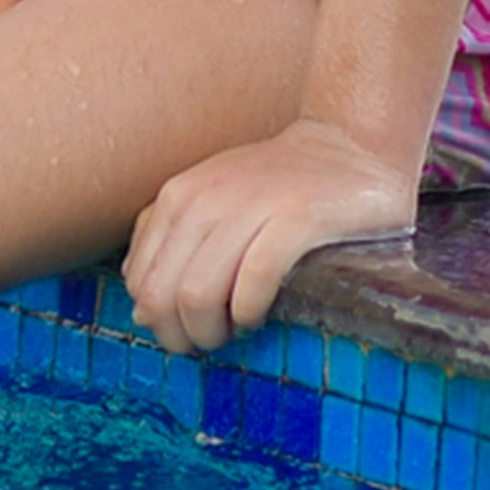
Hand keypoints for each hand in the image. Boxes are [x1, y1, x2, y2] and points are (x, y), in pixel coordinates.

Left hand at [121, 118, 420, 353]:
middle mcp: (205, 198)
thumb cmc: (276, 187)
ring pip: (197, 294)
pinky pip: (253, 281)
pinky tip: (257, 316)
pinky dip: (248, 311)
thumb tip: (140, 311)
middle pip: (163, 294)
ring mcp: (250, 206)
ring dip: (212, 331)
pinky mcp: (297, 218)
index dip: (159, 321)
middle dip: (181, 334)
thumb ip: (169, 247)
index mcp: (178, 196)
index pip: (140, 281)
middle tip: (211, 342)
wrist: (349, 147)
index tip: (189, 329)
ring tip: (235, 331)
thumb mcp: (209, 203)